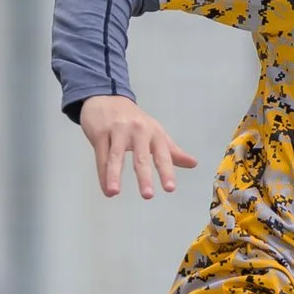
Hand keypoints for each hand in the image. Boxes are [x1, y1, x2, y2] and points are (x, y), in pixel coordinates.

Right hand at [79, 94, 198, 199]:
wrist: (107, 98)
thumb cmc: (134, 120)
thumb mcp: (155, 133)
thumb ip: (172, 152)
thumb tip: (194, 164)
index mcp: (155, 133)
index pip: (163, 155)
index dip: (166, 172)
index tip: (170, 188)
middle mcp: (138, 130)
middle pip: (140, 156)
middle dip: (144, 176)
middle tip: (148, 195)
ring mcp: (118, 130)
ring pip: (116, 156)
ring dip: (114, 175)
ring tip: (114, 192)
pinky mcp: (100, 132)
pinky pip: (101, 155)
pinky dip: (102, 173)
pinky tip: (106, 188)